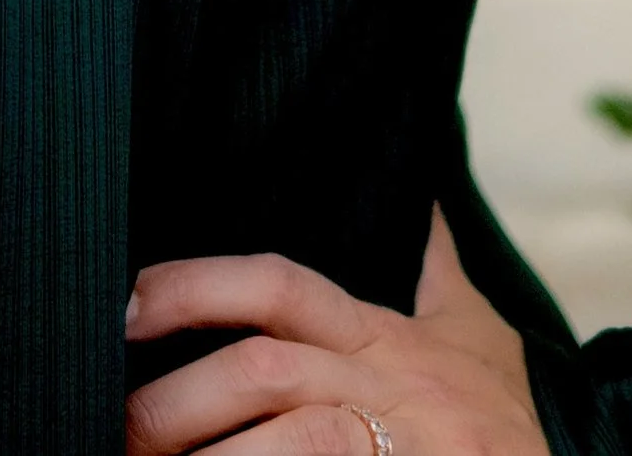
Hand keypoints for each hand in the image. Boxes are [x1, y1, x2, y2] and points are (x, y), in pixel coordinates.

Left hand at [123, 206, 550, 454]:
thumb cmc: (515, 419)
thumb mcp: (476, 333)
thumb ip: (436, 270)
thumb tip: (423, 200)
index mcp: (382, 337)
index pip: (275, 286)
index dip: (193, 285)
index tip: (124, 301)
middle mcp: (385, 385)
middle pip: (261, 371)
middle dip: (177, 398)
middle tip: (117, 422)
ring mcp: (403, 447)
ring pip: (289, 442)